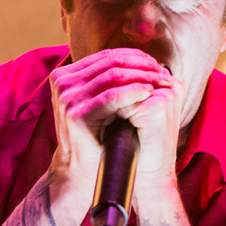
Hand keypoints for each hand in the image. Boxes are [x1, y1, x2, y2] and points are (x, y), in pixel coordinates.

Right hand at [48, 48, 183, 189]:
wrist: (81, 169)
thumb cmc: (95, 135)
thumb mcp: (97, 101)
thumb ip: (107, 80)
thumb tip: (142, 59)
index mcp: (65, 74)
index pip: (106, 56)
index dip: (134, 56)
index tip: (155, 63)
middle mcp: (62, 82)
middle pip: (110, 63)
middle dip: (141, 65)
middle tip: (162, 72)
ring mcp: (67, 98)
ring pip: (113, 76)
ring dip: (142, 76)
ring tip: (160, 82)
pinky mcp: (76, 114)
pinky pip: (111, 97)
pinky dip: (133, 92)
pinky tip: (149, 93)